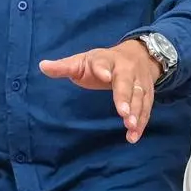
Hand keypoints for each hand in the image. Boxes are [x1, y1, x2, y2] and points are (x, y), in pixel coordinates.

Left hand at [39, 39, 162, 141]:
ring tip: (131, 127)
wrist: (138, 54)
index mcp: (106, 59)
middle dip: (125, 97)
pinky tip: (134, 135)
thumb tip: (42, 66)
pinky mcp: (148, 93)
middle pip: (126, 82)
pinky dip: (142, 122)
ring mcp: (139, 81)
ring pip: (140, 96)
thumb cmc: (102, 63)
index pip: (103, 62)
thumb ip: (64, 66)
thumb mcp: (82, 61)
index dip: (103, 69)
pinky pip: (147, 108)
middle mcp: (126, 69)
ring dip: (137, 112)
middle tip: (123, 113)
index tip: (104, 76)